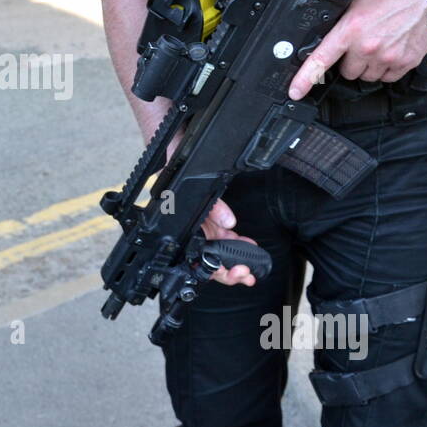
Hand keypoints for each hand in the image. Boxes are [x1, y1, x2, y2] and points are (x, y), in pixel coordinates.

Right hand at [159, 126, 258, 287]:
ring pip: (221, 252)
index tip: (233, 272)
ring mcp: (204, 228)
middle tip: (246, 275)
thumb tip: (230, 221)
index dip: (216, 271)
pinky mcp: (213, 220)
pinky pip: (226, 236)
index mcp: (180, 233)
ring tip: (252, 266)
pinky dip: (239, 242)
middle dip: (230, 272)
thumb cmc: (174, 171)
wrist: (176, 152)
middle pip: (211, 263)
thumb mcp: (188, 186)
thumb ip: (212, 206)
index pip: (197, 261)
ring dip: (237, 260)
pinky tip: (250, 246)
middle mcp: (192, 233)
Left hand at [289, 0, 426, 99]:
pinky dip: (388, 68)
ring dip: (369, 66)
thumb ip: (343, 19)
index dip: (305, 78)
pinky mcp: (405, 64)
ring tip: (380, 44)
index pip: (321, 59)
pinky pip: (388, 78)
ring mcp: (387, 58)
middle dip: (351, 61)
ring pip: (367, 76)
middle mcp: (367, 47)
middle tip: (362, 44)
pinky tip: (392, 50)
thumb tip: (330, 33)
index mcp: (350, 29)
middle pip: (347, 72)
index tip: (295, 91)